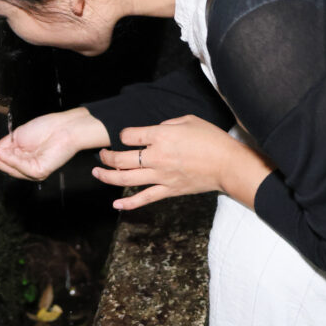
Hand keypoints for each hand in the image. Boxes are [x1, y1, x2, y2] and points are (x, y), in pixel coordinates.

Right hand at [0, 107, 109, 181]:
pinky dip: (7, 159)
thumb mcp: (18, 136)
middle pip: (5, 166)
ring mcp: (33, 171)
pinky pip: (19, 167)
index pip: (4, 161)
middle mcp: (27, 167)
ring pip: (10, 168)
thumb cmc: (45, 128)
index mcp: (23, 159)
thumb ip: (5, 145)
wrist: (64, 126)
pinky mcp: (39, 172)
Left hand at [93, 115, 274, 210]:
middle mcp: (157, 157)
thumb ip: (166, 124)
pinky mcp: (169, 190)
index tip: (126, 136)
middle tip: (102, 155)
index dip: (124, 135)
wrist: (229, 165)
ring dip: (108, 177)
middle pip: (122, 159)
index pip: (129, 136)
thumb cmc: (211, 139)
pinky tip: (116, 205)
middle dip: (107, 157)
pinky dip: (129, 203)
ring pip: (127, 179)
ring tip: (96, 173)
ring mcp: (161, 176)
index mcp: (160, 136)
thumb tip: (154, 130)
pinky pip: (145, 198)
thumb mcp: (187, 120)